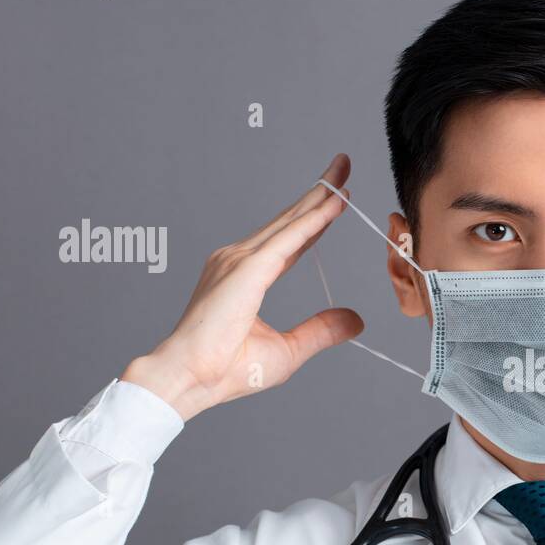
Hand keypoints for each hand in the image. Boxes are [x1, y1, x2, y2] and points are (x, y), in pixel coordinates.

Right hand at [122, 154, 363, 420]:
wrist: (189, 380)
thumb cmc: (225, 372)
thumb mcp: (288, 351)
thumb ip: (321, 331)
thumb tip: (355, 319)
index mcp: (246, 276)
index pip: (291, 239)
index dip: (315, 217)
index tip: (337, 196)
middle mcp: (239, 260)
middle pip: (290, 219)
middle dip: (319, 191)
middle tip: (343, 164)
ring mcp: (238, 261)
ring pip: (290, 222)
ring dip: (319, 197)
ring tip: (343, 173)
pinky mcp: (245, 270)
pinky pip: (289, 240)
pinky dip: (313, 221)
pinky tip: (334, 205)